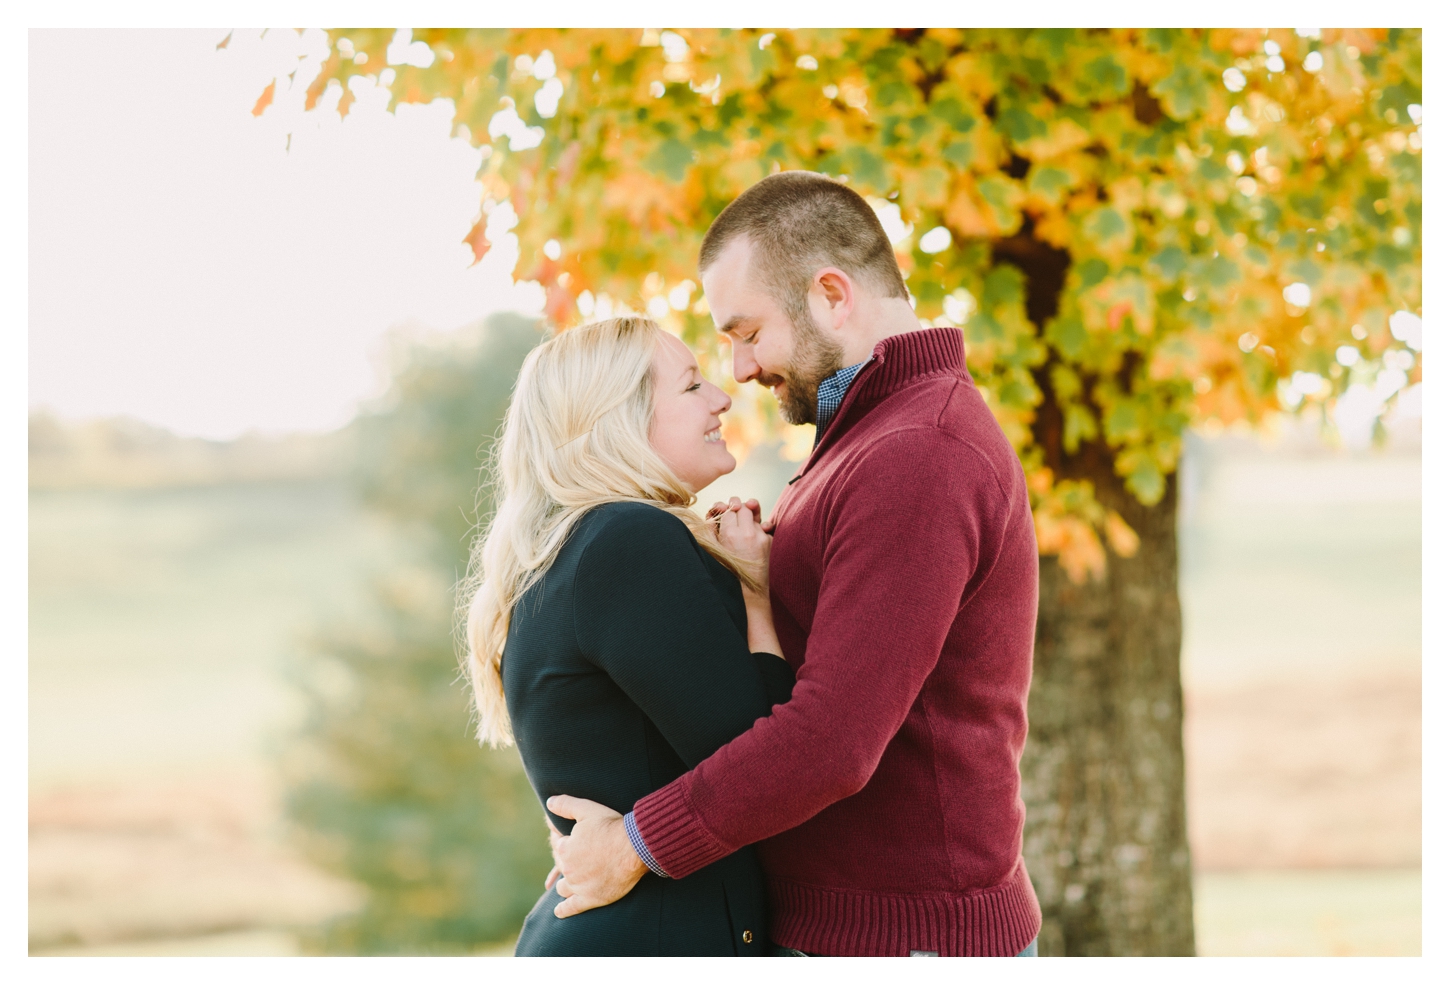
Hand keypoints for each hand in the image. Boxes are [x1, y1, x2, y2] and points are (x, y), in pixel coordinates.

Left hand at [546, 795, 647, 917]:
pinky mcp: (591, 899)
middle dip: (567, 861)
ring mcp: (579, 886)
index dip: (566, 841)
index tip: (576, 839)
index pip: (558, 846)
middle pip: (562, 867)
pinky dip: (563, 910)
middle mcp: (568, 869)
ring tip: (570, 882)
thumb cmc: (612, 826)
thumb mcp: (588, 809)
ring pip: (564, 887)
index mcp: (565, 849)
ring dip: (565, 884)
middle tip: (581, 856)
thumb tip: (549, 802)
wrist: (635, 848)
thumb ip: (565, 805)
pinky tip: (559, 911)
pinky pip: (571, 908)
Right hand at [711, 497, 769, 594]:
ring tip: (743, 522)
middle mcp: (747, 533)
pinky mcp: (770, 542)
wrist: (747, 594)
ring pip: (755, 514)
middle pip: (743, 507)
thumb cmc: (726, 574)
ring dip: (749, 516)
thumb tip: (714, 515)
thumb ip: (711, 530)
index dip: (724, 508)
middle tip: (734, 510)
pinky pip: (764, 527)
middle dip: (738, 508)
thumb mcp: (712, 551)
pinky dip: (759, 528)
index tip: (722, 510)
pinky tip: (754, 534)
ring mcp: (761, 537)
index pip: (728, 509)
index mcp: (729, 534)